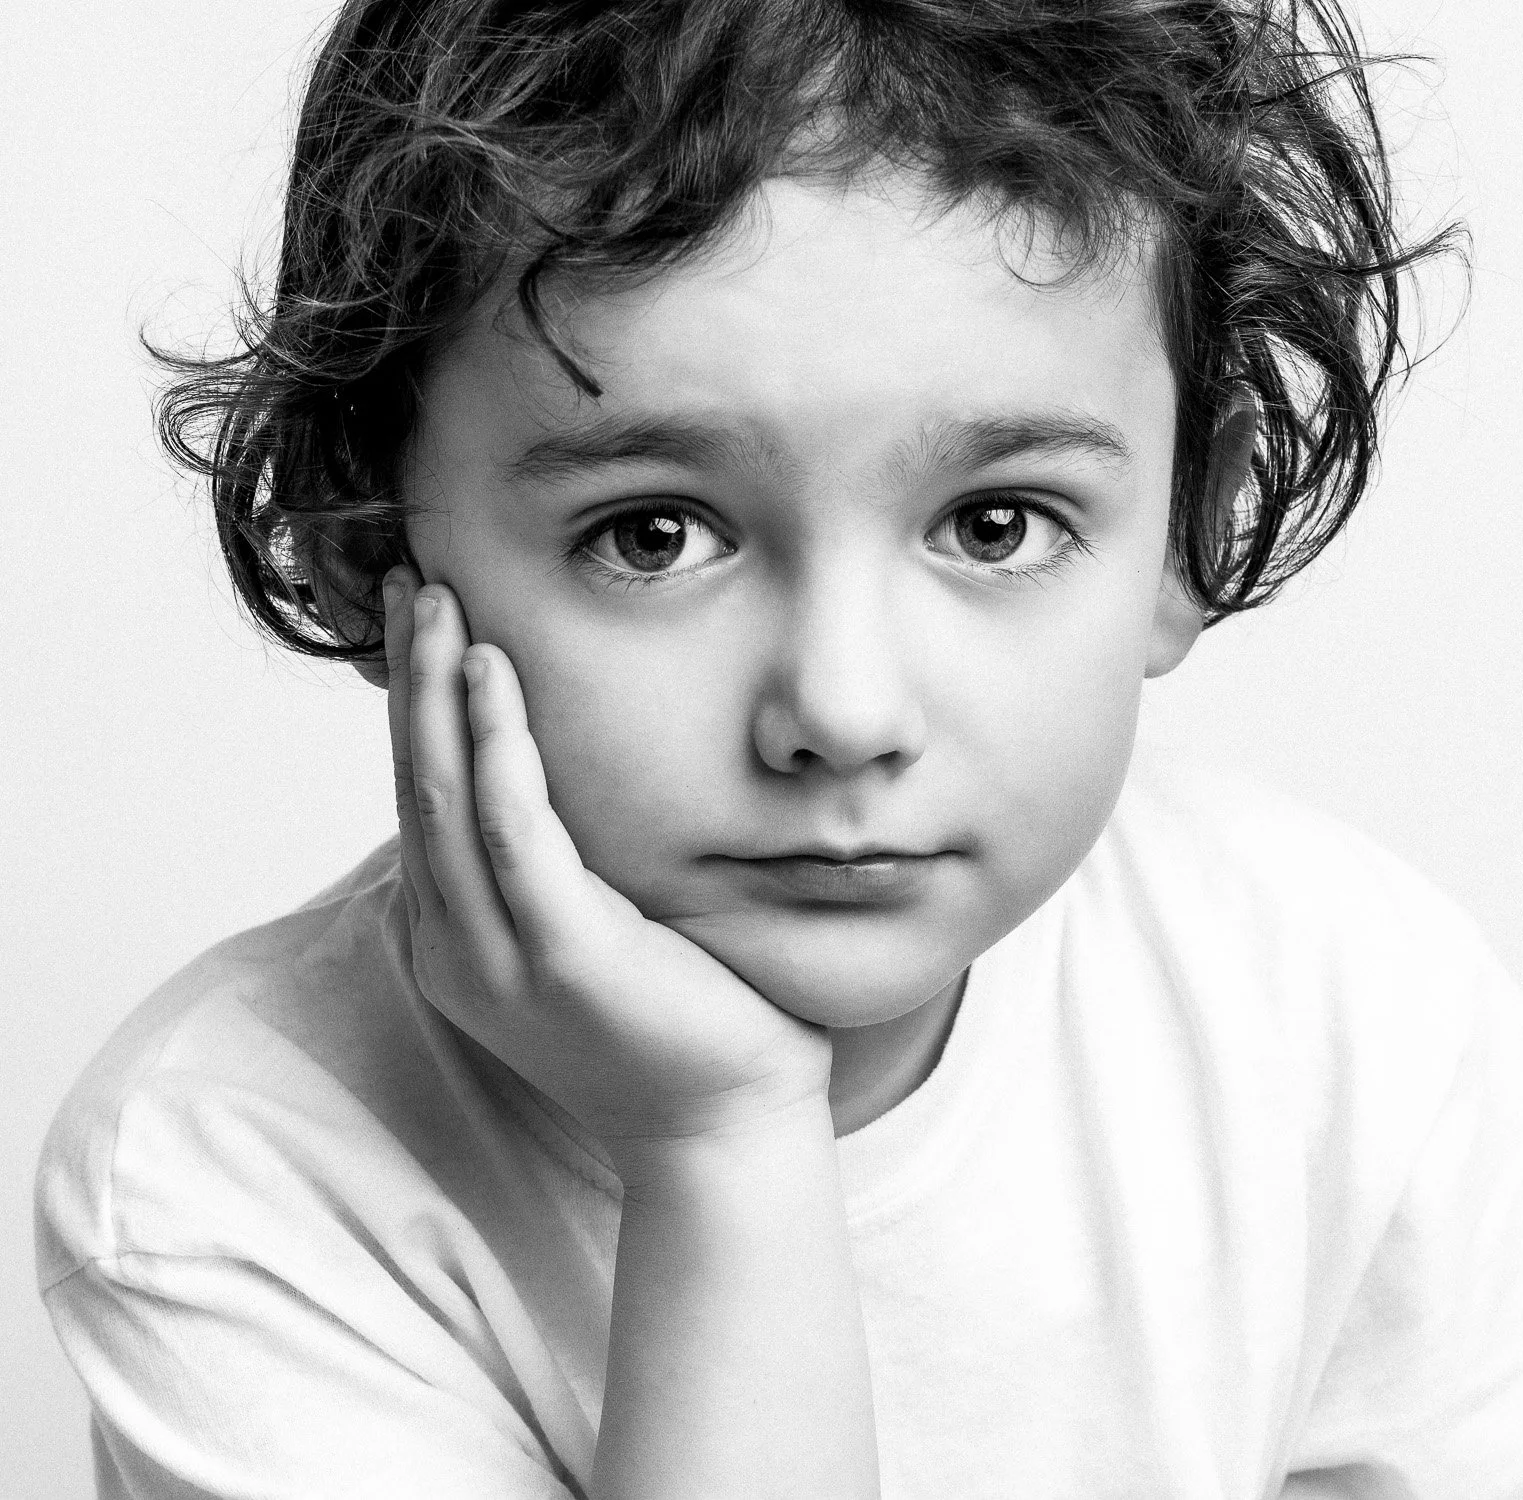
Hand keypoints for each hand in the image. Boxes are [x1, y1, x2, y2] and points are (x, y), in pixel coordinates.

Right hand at [382, 568, 830, 1169]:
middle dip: (408, 676)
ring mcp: (499, 958)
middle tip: (408, 577)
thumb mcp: (597, 931)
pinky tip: (490, 674)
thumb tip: (564, 777)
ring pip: (444, 796)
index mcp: (461, 940)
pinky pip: (514, 833)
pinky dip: (497, 749)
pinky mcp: (561, 956)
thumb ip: (561, 863)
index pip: (422, 799)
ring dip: (435, 689)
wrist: (726, 1126)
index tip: (419, 616)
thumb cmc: (682, 1020)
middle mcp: (459, 946)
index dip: (413, 704)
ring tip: (434, 597)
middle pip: (415, 783)